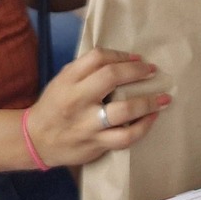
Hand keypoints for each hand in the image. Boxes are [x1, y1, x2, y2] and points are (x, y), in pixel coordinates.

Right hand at [26, 48, 168, 167]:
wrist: (36, 140)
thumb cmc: (55, 105)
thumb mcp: (63, 81)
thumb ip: (86, 69)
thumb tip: (123, 60)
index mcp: (68, 80)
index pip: (97, 58)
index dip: (121, 55)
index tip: (138, 59)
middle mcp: (77, 100)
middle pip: (110, 78)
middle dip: (137, 72)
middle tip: (153, 71)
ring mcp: (87, 124)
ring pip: (123, 110)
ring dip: (148, 102)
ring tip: (164, 98)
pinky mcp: (95, 144)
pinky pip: (125, 137)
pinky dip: (143, 127)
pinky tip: (152, 119)